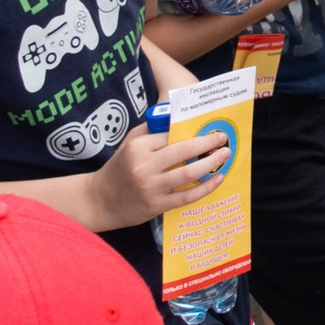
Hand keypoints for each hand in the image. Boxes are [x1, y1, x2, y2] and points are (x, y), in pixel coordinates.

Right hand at [91, 124, 230, 228]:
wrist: (99, 200)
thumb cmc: (119, 167)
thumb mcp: (129, 144)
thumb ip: (152, 131)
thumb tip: (180, 119)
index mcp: (138, 147)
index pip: (171, 135)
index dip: (193, 131)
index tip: (210, 128)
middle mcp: (144, 167)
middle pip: (184, 151)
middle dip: (208, 143)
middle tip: (223, 138)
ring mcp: (151, 188)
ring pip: (189, 174)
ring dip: (211, 163)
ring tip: (225, 155)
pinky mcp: (157, 205)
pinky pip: (187, 196)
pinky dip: (206, 188)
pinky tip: (218, 179)